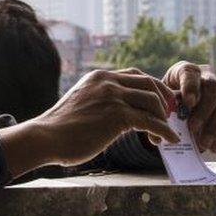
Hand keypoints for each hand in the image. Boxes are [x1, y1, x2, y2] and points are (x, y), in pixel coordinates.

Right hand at [6, 69, 179, 169]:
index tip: (159, 101)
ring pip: (153, 101)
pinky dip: (164, 131)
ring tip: (162, 134)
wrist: (45, 137)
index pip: (134, 74)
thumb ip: (98, 100)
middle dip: (164, 99)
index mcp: (99, 77)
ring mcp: (113, 97)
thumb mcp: (81, 102)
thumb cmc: (59, 127)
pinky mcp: (118, 115)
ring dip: (163, 118)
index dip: (151, 87)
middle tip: (169, 116)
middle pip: (149, 83)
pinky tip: (168, 140)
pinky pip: (151, 122)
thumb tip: (113, 114)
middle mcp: (108, 82)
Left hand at [162, 61, 215, 152]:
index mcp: (187, 71)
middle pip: (213, 89)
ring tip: (202, 143)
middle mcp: (207, 78)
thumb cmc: (165, 97)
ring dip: (214, 126)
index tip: (187, 102)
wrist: (175, 100)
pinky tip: (213, 148)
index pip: (190, 73)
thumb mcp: (160, 96)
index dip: (190, 87)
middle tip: (192, 128)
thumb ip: (162, 104)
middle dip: (203, 110)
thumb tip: (160, 125)